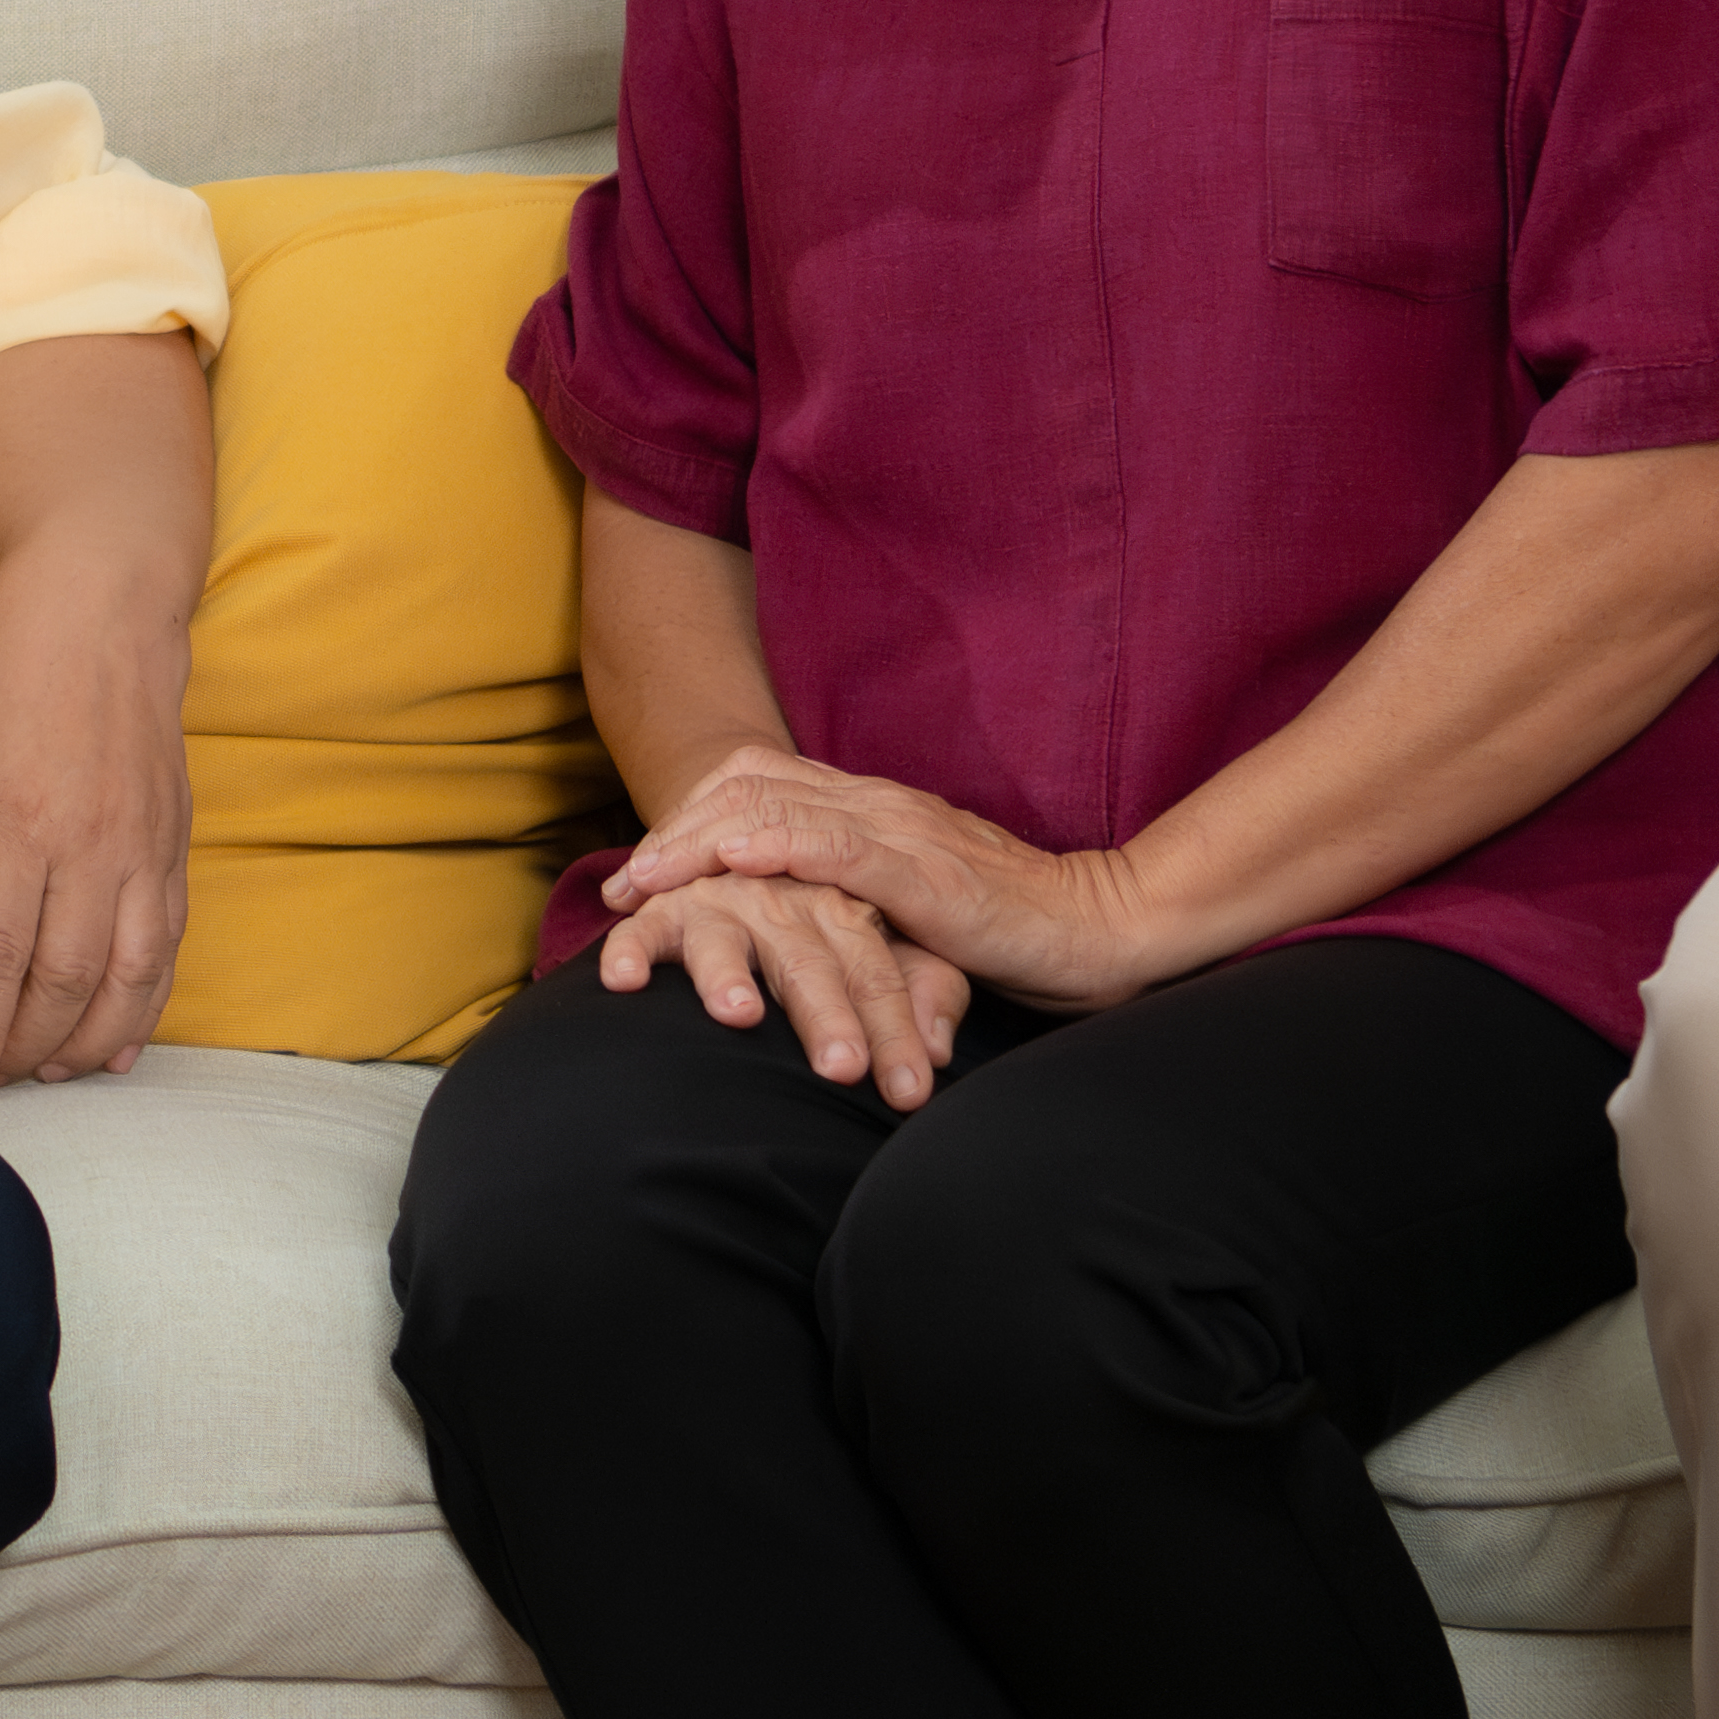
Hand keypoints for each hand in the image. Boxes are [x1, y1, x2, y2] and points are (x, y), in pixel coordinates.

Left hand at [0, 562, 191, 1099]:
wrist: (106, 600)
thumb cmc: (9, 664)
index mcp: (24, 822)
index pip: (0, 956)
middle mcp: (93, 846)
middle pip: (65, 980)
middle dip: (29, 1047)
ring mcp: (144, 848)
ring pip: (129, 977)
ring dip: (91, 1041)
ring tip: (53, 1073)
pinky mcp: (174, 843)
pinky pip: (168, 945)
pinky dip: (148, 1004)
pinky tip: (120, 1040)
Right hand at [593, 866, 973, 1104]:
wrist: (763, 838)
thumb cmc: (832, 922)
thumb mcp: (895, 949)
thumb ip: (922, 991)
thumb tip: (940, 1048)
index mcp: (847, 912)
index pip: (878, 978)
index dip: (896, 1033)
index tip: (909, 1091)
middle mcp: (785, 903)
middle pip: (810, 962)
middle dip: (827, 1015)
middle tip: (843, 1067)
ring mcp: (724, 901)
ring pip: (728, 939)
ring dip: (728, 973)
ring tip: (739, 1014)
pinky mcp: (669, 906)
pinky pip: (646, 928)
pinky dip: (632, 948)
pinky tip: (624, 980)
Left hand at [601, 745, 1149, 1013]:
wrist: (1100, 928)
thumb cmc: (1008, 928)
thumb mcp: (910, 910)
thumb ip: (854, 902)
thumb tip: (784, 930)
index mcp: (870, 808)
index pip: (756, 788)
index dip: (687, 821)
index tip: (636, 873)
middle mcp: (876, 805)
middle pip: (748, 793)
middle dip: (674, 836)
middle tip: (618, 886)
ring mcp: (901, 831)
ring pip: (779, 811)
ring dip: (702, 842)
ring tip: (647, 876)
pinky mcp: (928, 872)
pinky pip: (842, 847)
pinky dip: (782, 846)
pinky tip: (736, 859)